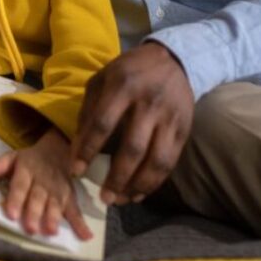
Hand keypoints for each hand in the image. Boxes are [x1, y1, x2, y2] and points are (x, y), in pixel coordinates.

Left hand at [0, 128, 91, 239]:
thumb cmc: (31, 159)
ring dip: (54, 218)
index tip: (12, 214)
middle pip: (38, 197)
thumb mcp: (12, 157)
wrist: (58, 148)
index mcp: (27, 170)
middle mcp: (43, 181)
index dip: (16, 199)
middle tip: (31, 229)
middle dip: (35, 213)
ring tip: (51, 231)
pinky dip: (81, 223)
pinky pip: (76, 209)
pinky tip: (86, 235)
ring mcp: (58, 189)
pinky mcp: (70, 196)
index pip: (20, 185)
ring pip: (56, 204)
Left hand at [71, 42, 192, 205]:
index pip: (102, 124)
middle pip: (132, 148)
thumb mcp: (102, 79)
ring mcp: (170, 118)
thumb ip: (88, 110)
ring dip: (138, 186)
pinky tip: (139, 192)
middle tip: (103, 197)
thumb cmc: (129, 72)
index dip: (88, 150)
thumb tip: (78, 148)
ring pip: (156, 161)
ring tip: (120, 200)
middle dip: (116, 178)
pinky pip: (170, 162)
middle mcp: (149, 103)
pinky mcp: (184, 130)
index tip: (76, 171)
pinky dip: (155, 182)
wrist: (173, 60)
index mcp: (123, 86)